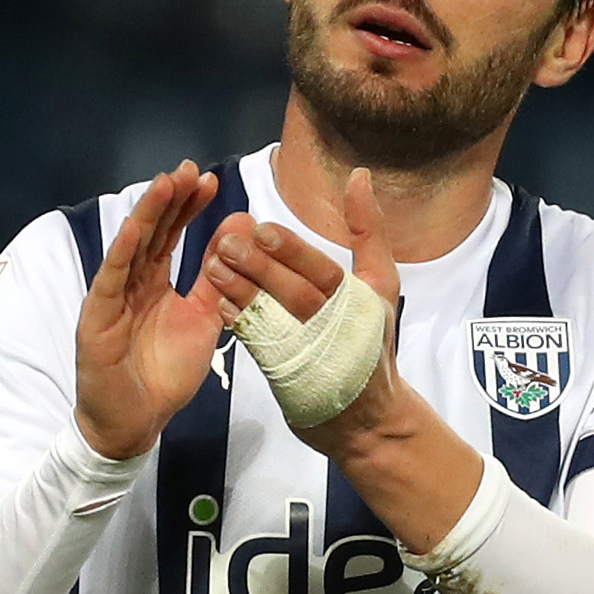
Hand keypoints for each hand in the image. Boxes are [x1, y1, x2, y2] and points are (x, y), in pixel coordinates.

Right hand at [73, 160, 224, 459]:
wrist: (136, 422)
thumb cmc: (164, 373)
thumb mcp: (203, 319)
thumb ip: (217, 277)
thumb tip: (239, 228)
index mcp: (154, 282)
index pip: (171, 235)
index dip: (188, 208)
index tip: (209, 182)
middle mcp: (131, 283)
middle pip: (150, 233)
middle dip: (169, 200)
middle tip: (188, 170)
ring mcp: (112, 298)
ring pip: (130, 248)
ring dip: (147, 215)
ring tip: (165, 184)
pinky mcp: (97, 319)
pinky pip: (110, 281)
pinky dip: (122, 254)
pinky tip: (135, 229)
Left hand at [200, 169, 480, 550]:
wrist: (364, 416)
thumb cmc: (369, 339)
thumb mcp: (380, 284)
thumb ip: (368, 231)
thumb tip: (358, 176)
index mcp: (362, 303)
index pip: (325, 273)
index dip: (293, 252)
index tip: (263, 230)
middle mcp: (337, 330)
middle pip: (296, 296)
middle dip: (261, 269)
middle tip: (227, 242)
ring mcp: (312, 356)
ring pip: (274, 320)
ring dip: (242, 292)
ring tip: (213, 265)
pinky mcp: (289, 377)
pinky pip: (260, 346)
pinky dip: (239, 323)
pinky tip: (215, 302)